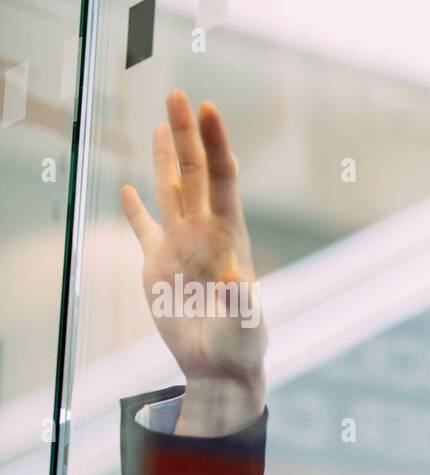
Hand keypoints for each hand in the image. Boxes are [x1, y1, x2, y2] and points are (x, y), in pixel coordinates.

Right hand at [120, 91, 266, 433]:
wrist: (222, 369)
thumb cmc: (241, 348)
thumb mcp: (245, 327)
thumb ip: (241, 304)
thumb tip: (237, 282)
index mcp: (228, 240)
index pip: (222, 180)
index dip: (215, 144)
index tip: (208, 109)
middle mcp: (205, 235)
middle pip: (195, 174)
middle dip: (187, 134)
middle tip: (179, 94)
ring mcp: (181, 247)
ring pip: (171, 192)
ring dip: (165, 158)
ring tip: (161, 123)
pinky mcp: (159, 267)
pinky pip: (145, 230)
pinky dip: (136, 210)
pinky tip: (128, 189)